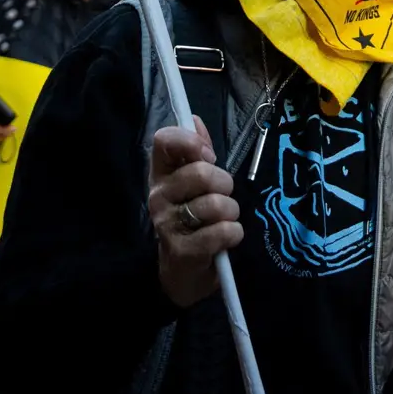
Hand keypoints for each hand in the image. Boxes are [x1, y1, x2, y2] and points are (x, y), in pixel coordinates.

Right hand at [148, 116, 241, 307]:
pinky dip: (233, 234)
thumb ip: (197, 152)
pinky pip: (222, 232)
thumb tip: (195, 120)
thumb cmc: (193, 222)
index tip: (209, 156)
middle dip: (226, 185)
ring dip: (231, 213)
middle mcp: (158, 195)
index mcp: (161, 174)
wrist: (183, 274)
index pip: (164, 140)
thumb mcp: (194, 185)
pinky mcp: (182, 250)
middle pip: (202, 173)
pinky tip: (226, 239)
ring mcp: (167, 224)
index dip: (192, 142)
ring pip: (216, 204)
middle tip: (224, 197)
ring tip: (224, 221)